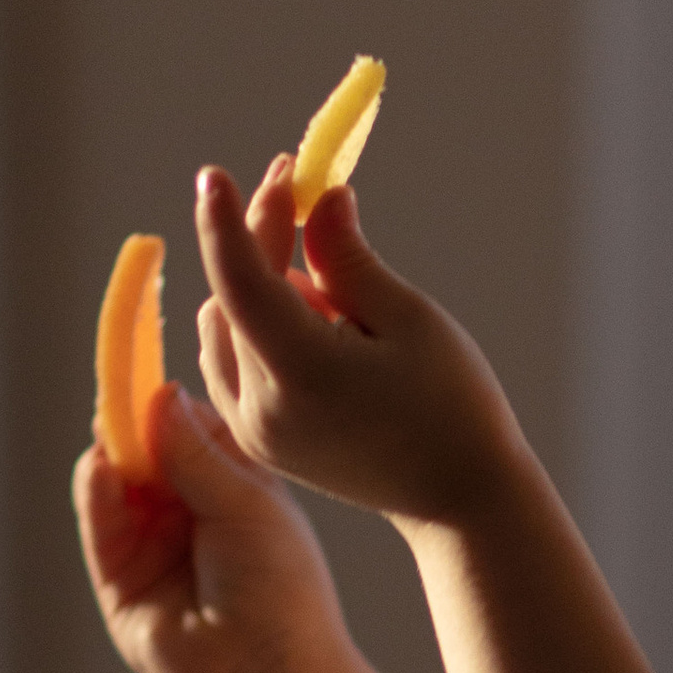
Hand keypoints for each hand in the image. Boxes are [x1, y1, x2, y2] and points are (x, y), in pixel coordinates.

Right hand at [74, 375, 345, 672]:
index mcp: (235, 485)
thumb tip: (160, 392)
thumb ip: (197, 452)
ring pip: (118, 480)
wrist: (266, 670)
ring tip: (112, 421)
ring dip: (112, 450)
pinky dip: (96, 491)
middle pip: (148, 447)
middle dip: (132, 416)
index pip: (192, 425)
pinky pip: (99, 523)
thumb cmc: (280, 586)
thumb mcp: (246, 504)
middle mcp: (190, 509)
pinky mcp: (119, 576)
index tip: (155, 355)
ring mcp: (152, 541)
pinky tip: (101, 465)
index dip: (172, 395)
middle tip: (121, 375)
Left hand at [194, 156, 522, 527]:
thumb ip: (350, 259)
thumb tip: (317, 199)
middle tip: (294, 179)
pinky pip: (230, 360)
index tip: (214, 173)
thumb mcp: (410, 319)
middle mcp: (261, 407)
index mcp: (303, 374)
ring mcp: (252, 429)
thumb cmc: (453, 404)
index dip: (226, 221)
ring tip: (329, 281)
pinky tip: (309, 316)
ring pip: (222, 325)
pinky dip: (253, 323)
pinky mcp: (257, 439)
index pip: (241, 281)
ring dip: (257, 283)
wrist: (458, 499)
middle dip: (258, 236)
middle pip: (232, 296)